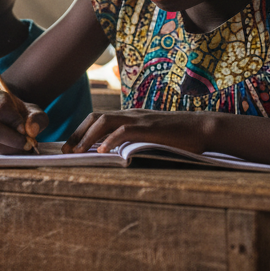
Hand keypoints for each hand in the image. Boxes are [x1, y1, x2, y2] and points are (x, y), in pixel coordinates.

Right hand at [0, 89, 47, 153]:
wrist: (6, 116)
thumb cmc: (21, 113)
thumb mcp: (33, 110)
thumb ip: (37, 118)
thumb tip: (31, 131)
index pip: (1, 110)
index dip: (14, 121)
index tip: (25, 130)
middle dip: (15, 140)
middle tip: (29, 144)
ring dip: (13, 149)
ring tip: (26, 146)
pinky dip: (9, 153)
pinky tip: (18, 149)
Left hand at [64, 109, 212, 154]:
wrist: (203, 128)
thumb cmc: (180, 136)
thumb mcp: (152, 137)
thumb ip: (135, 142)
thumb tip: (118, 156)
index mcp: (130, 116)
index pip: (99, 119)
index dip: (82, 131)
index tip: (70, 147)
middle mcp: (131, 114)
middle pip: (96, 117)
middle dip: (78, 133)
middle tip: (65, 151)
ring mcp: (140, 119)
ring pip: (105, 121)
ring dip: (88, 136)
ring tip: (78, 152)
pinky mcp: (149, 128)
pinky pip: (124, 131)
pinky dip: (111, 140)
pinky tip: (102, 152)